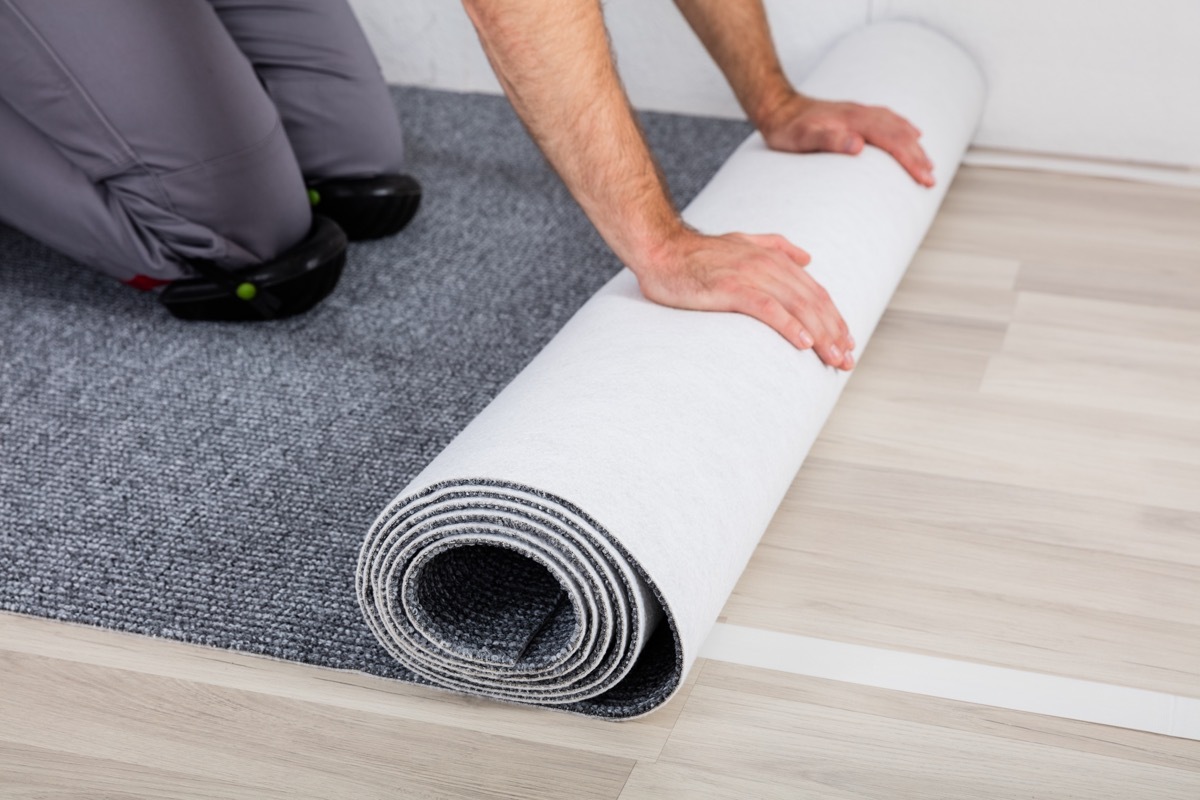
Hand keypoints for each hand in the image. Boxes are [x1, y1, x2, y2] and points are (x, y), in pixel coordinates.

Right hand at [634, 228, 855, 369]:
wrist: (660, 250)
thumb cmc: (696, 255)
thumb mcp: (742, 242)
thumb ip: (776, 246)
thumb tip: (807, 258)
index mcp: (773, 258)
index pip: (814, 292)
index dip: (834, 318)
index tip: (846, 342)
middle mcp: (767, 265)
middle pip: (812, 302)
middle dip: (834, 332)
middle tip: (845, 360)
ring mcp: (750, 275)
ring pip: (796, 307)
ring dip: (820, 334)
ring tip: (832, 358)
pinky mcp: (731, 288)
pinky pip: (767, 309)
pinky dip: (788, 325)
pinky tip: (803, 343)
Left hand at [757, 92, 934, 186]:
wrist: (777, 107)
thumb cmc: (788, 129)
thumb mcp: (803, 139)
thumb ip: (829, 140)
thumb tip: (858, 145)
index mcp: (854, 121)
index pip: (892, 141)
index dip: (910, 160)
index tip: (924, 178)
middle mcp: (861, 113)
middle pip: (899, 134)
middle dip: (918, 157)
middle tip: (931, 180)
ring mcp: (859, 112)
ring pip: (897, 126)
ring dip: (915, 145)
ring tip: (928, 163)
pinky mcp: (855, 114)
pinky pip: (888, 119)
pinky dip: (904, 128)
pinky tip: (912, 134)